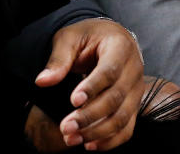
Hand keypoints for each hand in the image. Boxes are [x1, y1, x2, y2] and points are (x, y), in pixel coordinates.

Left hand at [34, 18, 143, 150]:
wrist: (111, 37)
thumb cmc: (88, 36)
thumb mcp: (70, 38)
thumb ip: (58, 60)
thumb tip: (41, 81)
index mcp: (120, 47)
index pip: (109, 72)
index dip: (92, 88)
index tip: (72, 101)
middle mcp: (134, 70)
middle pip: (115, 98)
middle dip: (89, 116)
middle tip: (65, 127)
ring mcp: (137, 90)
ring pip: (122, 118)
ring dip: (97, 133)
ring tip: (72, 138)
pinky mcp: (134, 105)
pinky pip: (127, 128)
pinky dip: (110, 140)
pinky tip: (89, 145)